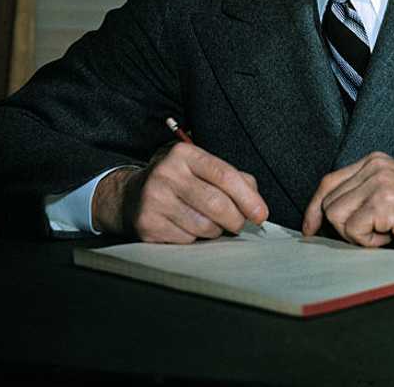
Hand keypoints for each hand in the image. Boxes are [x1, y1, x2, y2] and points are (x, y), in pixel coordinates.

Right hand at [92, 143, 267, 242]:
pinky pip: (187, 240)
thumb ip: (234, 179)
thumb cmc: (179, 182)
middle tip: (239, 224)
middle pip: (217, 204)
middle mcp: (167, 173)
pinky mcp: (148, 224)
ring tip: (210, 223)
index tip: (261, 214)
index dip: (248, 198)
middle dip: (235, 219)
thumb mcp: (202, 169)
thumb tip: (256, 205)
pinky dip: (195, 239)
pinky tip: (188, 228)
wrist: (132, 196)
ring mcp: (155, 200)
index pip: (225, 175)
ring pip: (204, 226)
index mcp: (185, 154)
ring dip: (216, 230)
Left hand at [302, 152, 393, 252]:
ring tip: (385, 231)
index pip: (328, 182)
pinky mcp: (383, 203)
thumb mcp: (389, 192)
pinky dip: (370, 242)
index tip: (310, 229)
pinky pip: (352, 231)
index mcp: (372, 161)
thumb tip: (322, 218)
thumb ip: (361, 194)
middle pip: (327, 203)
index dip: (314, 209)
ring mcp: (377, 183)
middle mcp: (372, 166)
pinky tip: (393, 234)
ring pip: (335, 217)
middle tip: (375, 233)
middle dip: (342, 228)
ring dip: (357, 235)